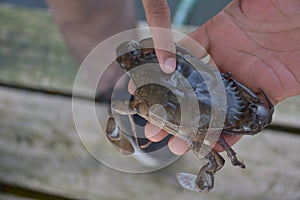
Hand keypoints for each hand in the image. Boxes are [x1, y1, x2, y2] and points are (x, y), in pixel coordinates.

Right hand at [138, 0, 299, 154]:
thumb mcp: (248, 3)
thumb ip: (217, 15)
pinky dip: (228, 136)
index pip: (183, 57)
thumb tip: (184, 24)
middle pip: (192, 90)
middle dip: (171, 110)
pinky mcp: (264, 99)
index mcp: (219, 37)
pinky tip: (210, 146)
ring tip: (175, 145)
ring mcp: (243, 83)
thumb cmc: (286, 5)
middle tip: (153, 126)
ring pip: (213, 110)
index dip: (160, 72)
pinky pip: (242, 122)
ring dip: (193, 129)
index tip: (141, 86)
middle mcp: (226, 63)